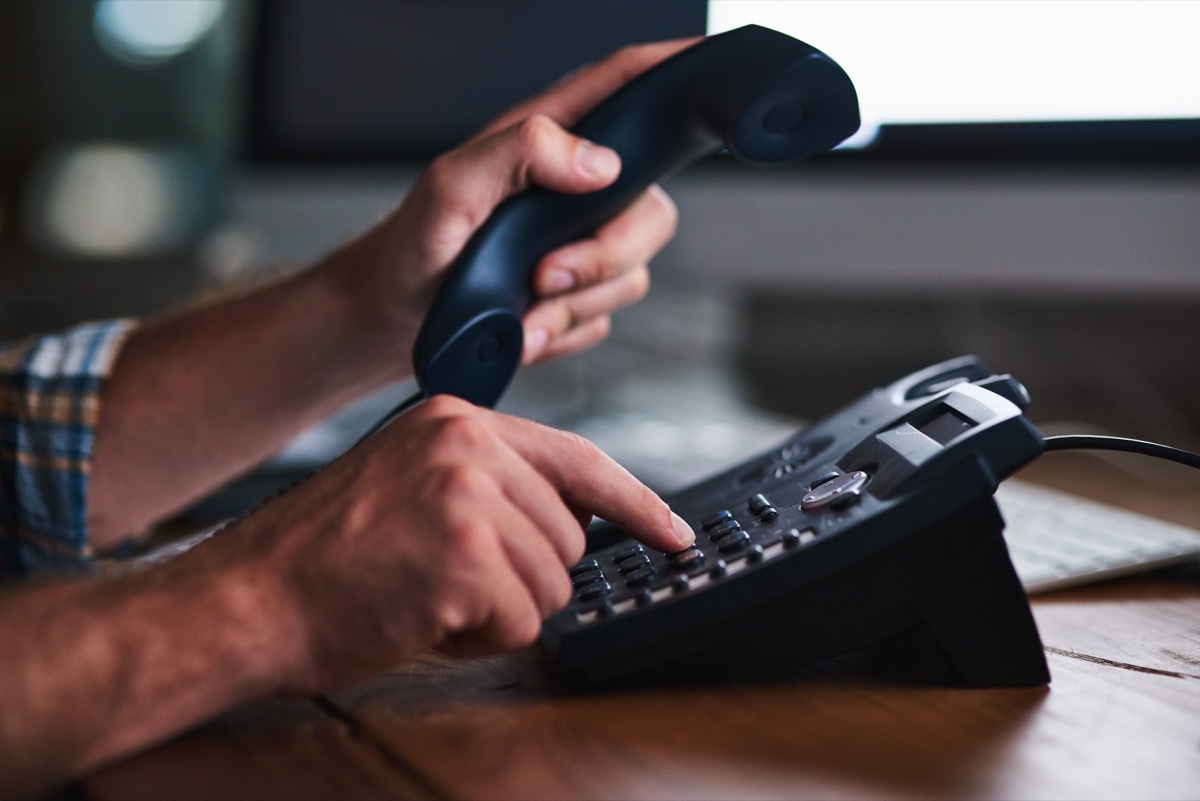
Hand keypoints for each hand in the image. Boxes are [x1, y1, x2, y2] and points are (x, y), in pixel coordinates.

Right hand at [209, 396, 695, 693]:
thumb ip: (490, 485)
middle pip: (568, 536)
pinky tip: (422, 616)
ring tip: (426, 593)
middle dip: (522, 576)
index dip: (636, 502)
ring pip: (551, 583)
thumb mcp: (409, 483)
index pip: (578, 460)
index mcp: (456, 421)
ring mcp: (468, 496)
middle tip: (445, 578)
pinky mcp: (465, 556)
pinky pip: (521, 622)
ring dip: (498, 608)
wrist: (246, 597)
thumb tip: (569, 521)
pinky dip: (479, 637)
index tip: (672, 532)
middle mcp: (468, 446)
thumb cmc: (322, 555)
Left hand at [327, 38, 697, 370]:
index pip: (628, 82)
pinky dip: (563, 333)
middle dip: (606, 257)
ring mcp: (582, 243)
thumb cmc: (412, 245)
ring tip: (519, 309)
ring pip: (633, 275)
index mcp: (550, 137)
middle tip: (543, 275)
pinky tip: (522, 326)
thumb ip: (521, 153)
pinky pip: (605, 320)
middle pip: (652, 208)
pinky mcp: (579, 294)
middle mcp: (577, 187)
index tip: (711, 65)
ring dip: (573, 307)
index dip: (676, 66)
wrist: (393, 319)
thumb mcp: (451, 187)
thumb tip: (599, 162)